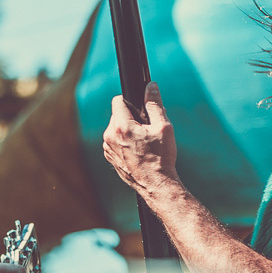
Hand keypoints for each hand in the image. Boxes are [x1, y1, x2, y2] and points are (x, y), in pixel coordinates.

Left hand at [101, 82, 178, 196]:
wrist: (157, 185)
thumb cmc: (161, 158)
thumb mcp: (163, 127)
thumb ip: (154, 104)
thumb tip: (150, 87)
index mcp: (121, 127)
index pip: (118, 100)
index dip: (130, 101)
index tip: (140, 109)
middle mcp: (110, 137)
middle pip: (117, 114)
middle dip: (131, 117)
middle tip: (146, 128)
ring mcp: (108, 148)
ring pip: (115, 128)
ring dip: (127, 129)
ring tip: (143, 141)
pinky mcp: (110, 157)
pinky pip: (114, 141)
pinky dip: (124, 141)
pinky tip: (138, 150)